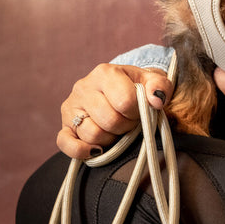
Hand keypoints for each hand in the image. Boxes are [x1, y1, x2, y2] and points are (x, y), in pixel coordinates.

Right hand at [56, 63, 172, 159]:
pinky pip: (65, 144)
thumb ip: (160, 86)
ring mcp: (71, 107)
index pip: (125, 101)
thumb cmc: (135, 86)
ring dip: (110, 139)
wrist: (118, 88)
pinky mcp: (64, 126)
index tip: (141, 111)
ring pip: (92, 135)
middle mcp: (83, 87)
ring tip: (116, 129)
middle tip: (130, 122)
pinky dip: (82, 151)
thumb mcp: (151, 80)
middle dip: (126, 126)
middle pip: (110, 121)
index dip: (138, 112)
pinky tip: (97, 148)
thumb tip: (157, 100)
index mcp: (105, 72)